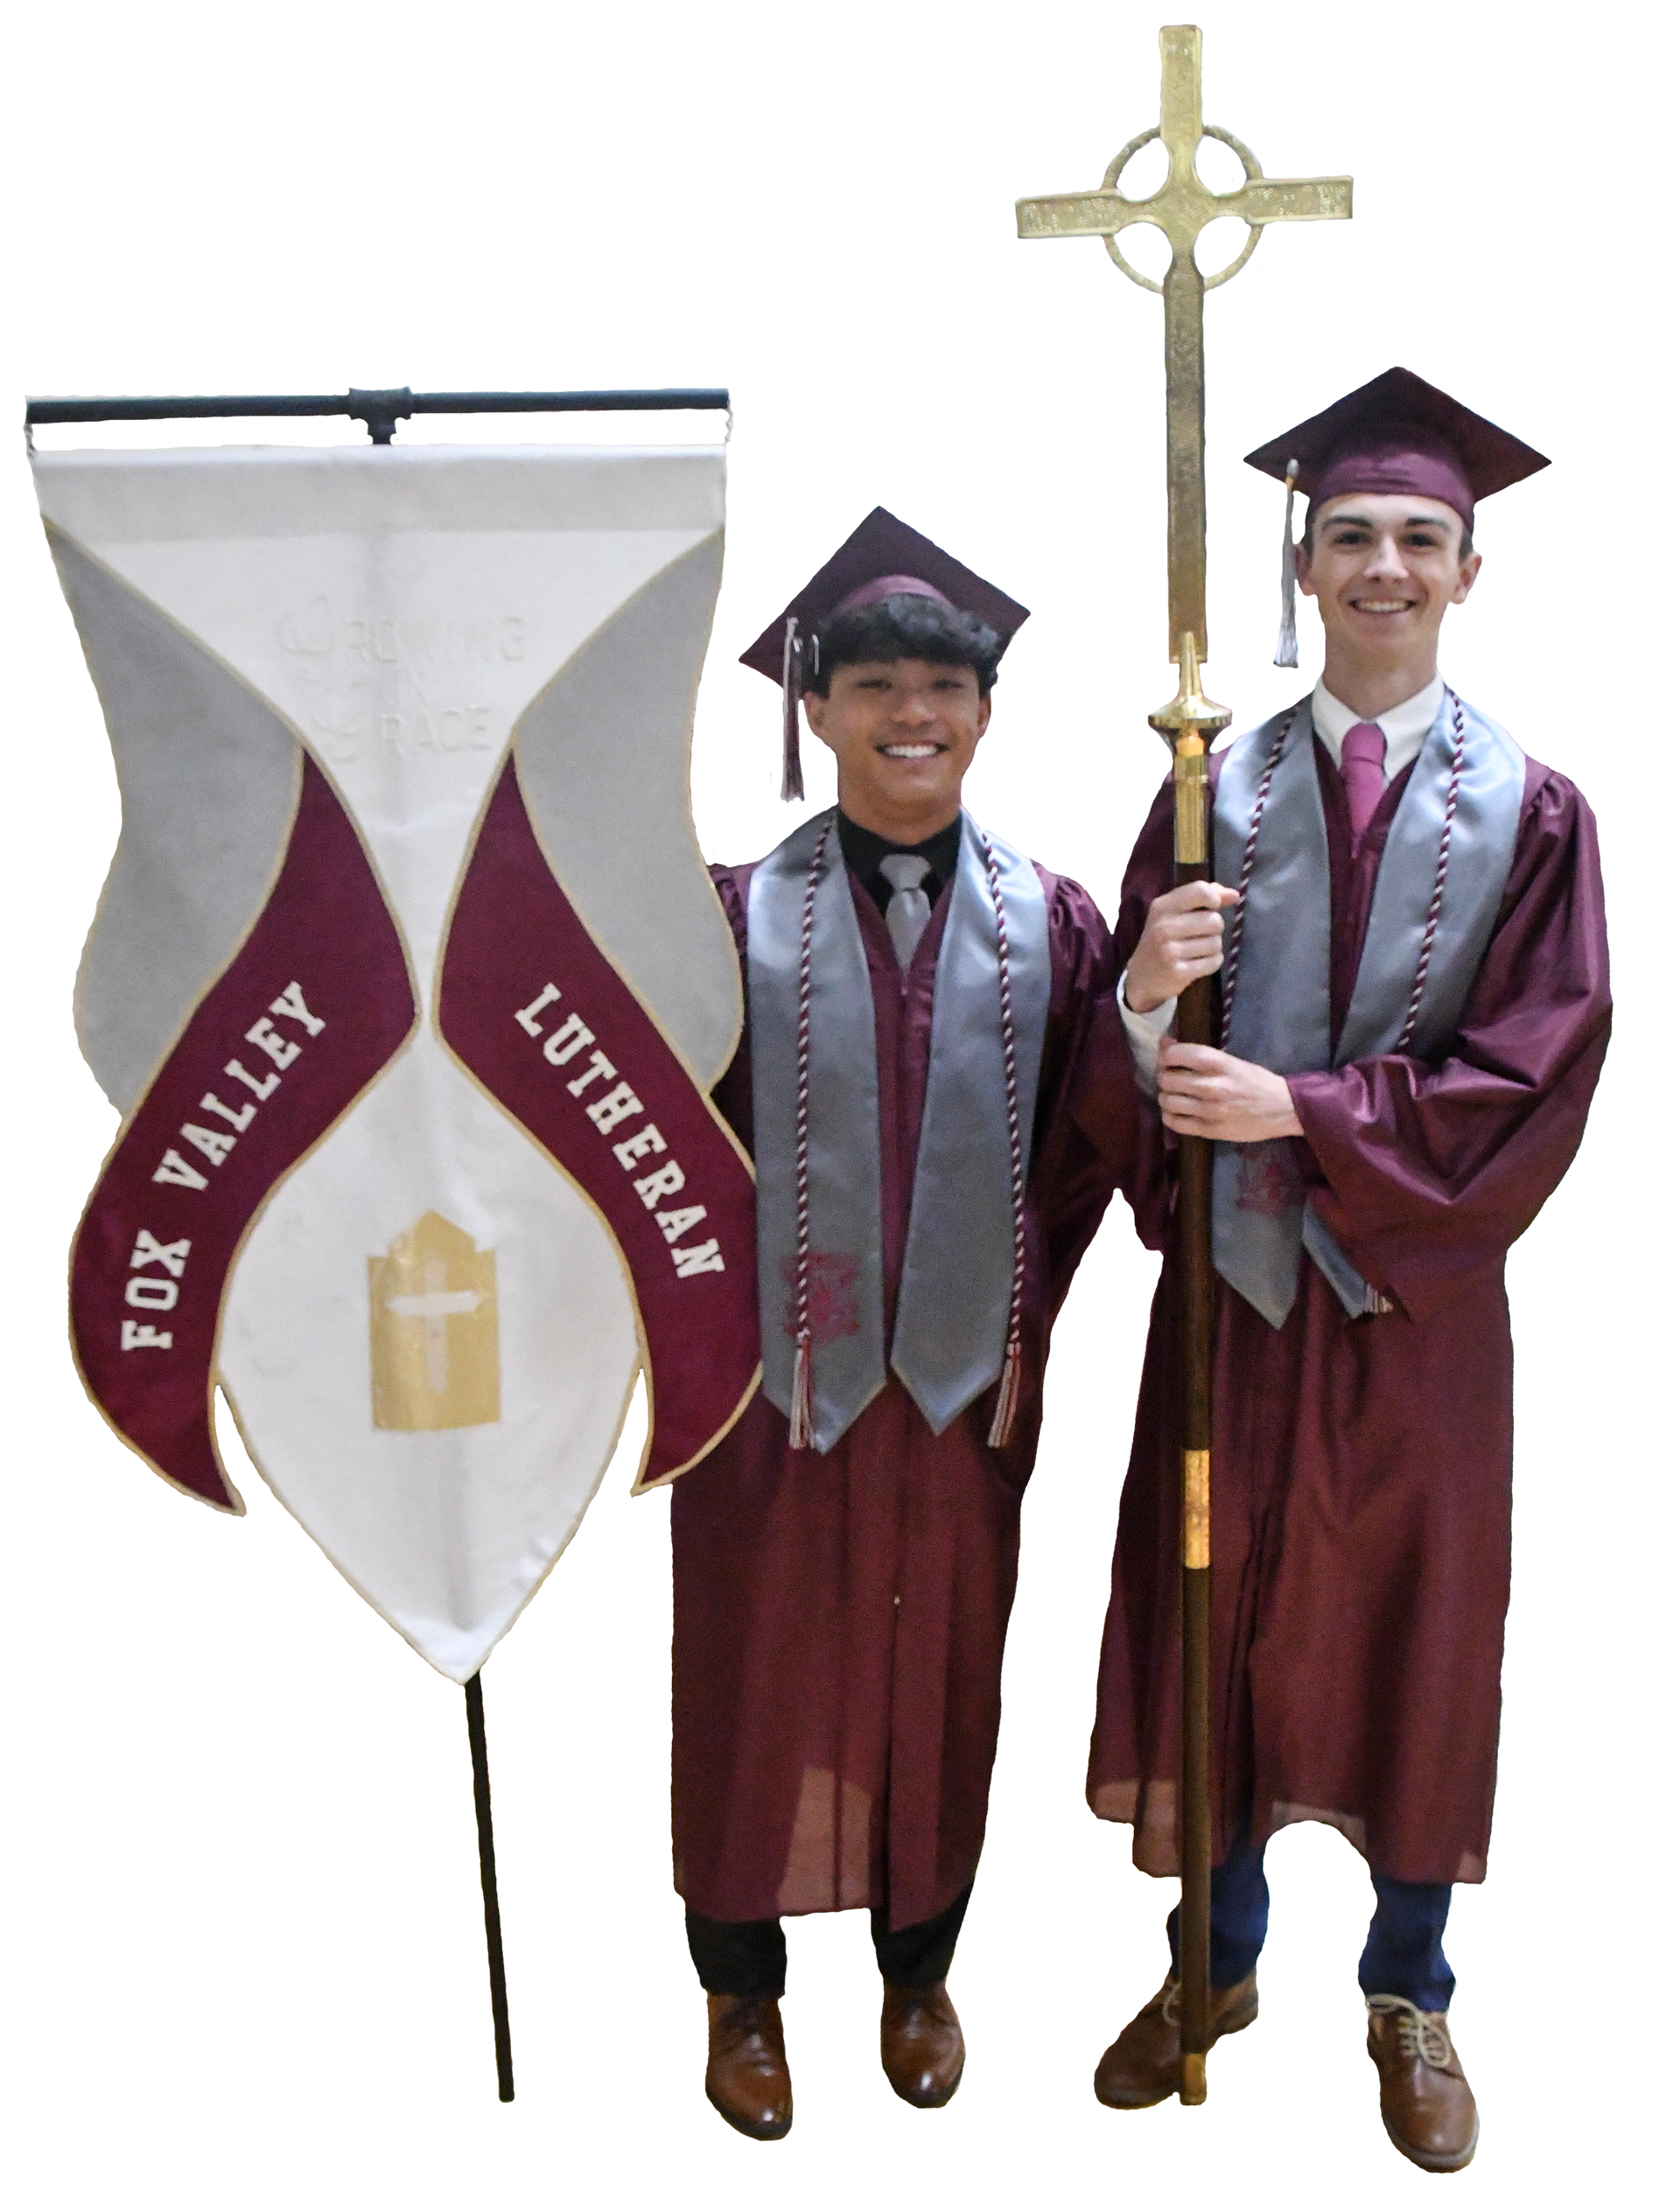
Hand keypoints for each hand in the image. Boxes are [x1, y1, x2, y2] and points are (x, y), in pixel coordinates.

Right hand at [1124, 882, 1239, 1013]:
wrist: (1141, 977)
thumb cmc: (1164, 939)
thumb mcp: (1174, 913)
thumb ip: (1202, 899)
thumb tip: (1234, 895)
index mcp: (1163, 906)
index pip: (1200, 890)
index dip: (1214, 899)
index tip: (1210, 909)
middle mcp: (1164, 926)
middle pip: (1214, 920)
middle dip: (1215, 929)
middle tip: (1201, 935)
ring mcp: (1170, 950)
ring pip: (1216, 943)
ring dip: (1213, 948)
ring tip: (1198, 951)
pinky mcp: (1179, 972)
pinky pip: (1214, 962)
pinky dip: (1212, 963)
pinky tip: (1199, 964)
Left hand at [1157, 1042, 1303, 1141]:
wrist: (1284, 1109)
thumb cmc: (1257, 1081)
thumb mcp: (1231, 1061)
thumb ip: (1198, 1054)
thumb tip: (1164, 1042)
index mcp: (1218, 1063)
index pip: (1176, 1055)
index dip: (1165, 1057)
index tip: (1168, 1060)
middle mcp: (1211, 1086)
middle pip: (1167, 1079)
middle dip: (1164, 1078)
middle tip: (1171, 1080)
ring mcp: (1210, 1110)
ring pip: (1168, 1102)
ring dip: (1166, 1098)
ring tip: (1173, 1097)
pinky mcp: (1210, 1130)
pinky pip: (1177, 1124)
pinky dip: (1170, 1117)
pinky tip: (1176, 1113)